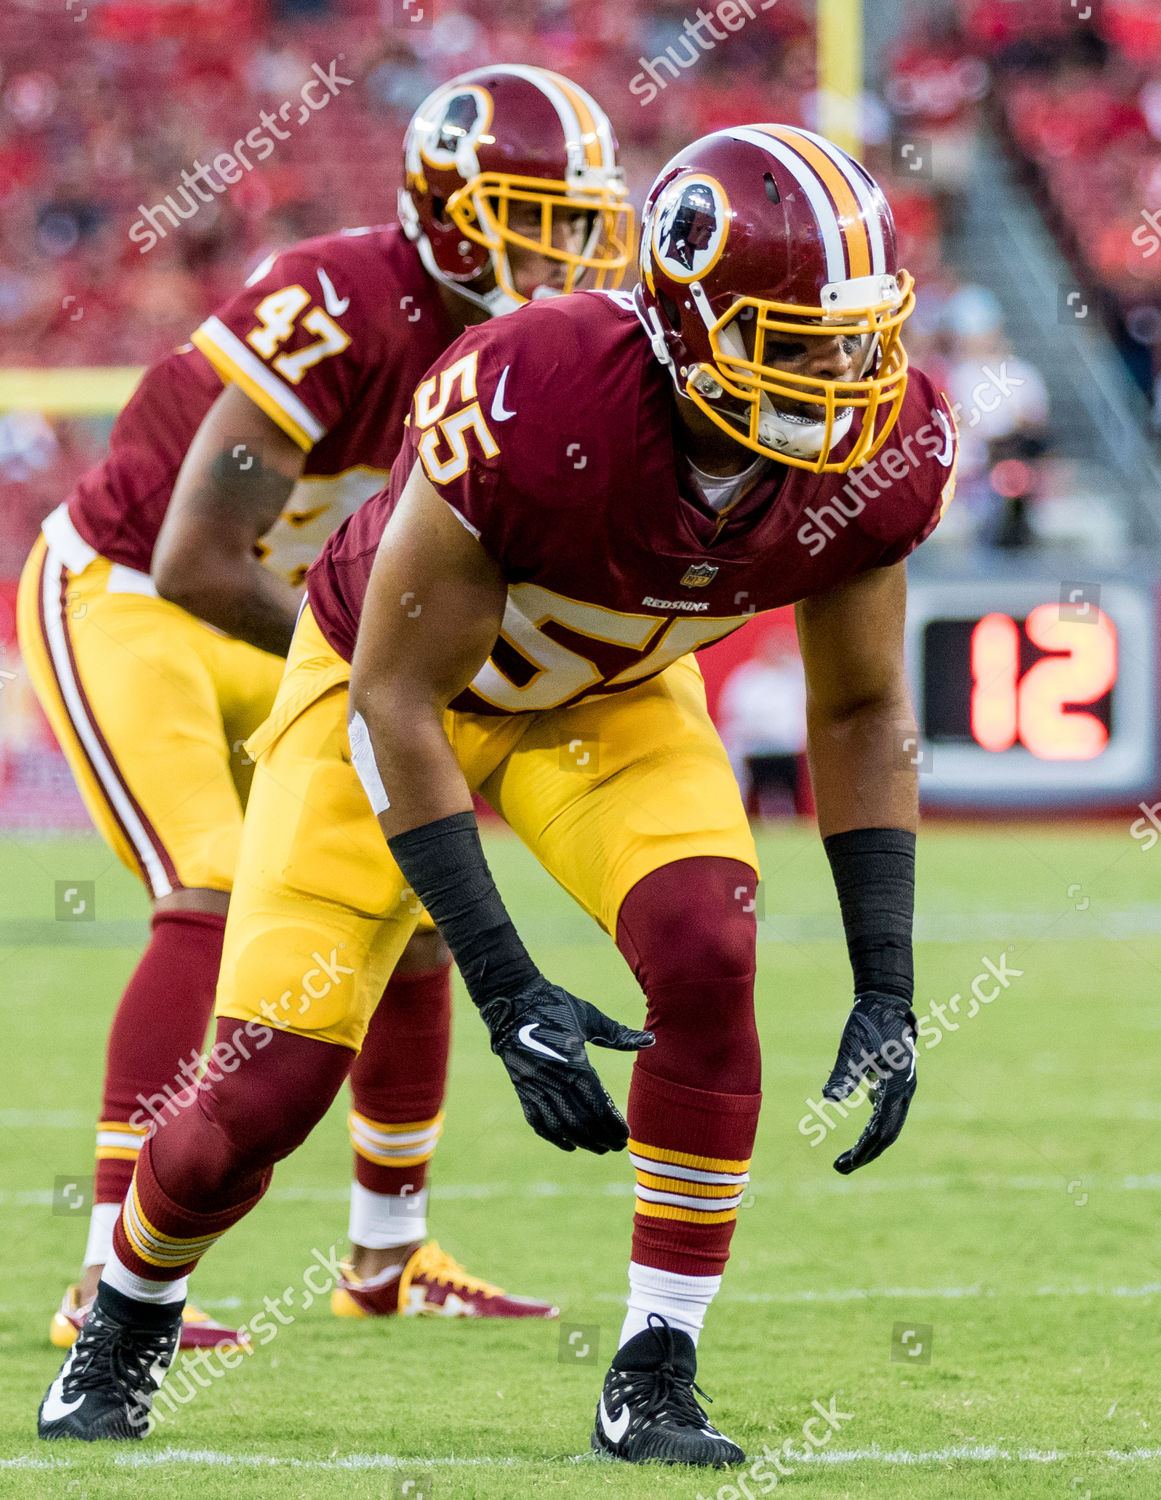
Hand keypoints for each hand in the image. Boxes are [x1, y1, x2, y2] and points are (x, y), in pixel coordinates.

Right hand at [477, 977, 653, 1153]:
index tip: (626, 1134)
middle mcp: (554, 1079)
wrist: (512, 1001)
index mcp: (574, 1062)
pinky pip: (538, 1120)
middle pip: (581, 1121)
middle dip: (601, 1137)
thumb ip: (618, 1034)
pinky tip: (569, 1144)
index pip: (598, 1105)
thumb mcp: (589, 1017)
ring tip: (599, 1148)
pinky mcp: (522, 1088)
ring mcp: (535, 1086)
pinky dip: (554, 1136)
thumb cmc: (555, 1005)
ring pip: (561, 1125)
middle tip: (617, 1145)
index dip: (613, 1124)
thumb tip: (651, 1040)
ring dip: (582, 1141)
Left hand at [821, 993, 916, 1174]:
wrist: (885, 1001)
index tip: (845, 1165)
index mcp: (897, 1085)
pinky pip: (886, 1111)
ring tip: (846, 1157)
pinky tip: (862, 1133)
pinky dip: (873, 1125)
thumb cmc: (867, 1022)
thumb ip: (843, 1074)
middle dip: (866, 1153)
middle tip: (840, 1168)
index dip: (865, 1151)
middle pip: (887, 1133)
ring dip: (869, 1141)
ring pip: (888, 1124)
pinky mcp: (895, 1081)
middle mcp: (904, 1090)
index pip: (883, 1130)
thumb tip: (828, 1100)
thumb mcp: (852, 1048)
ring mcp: (902, 1086)